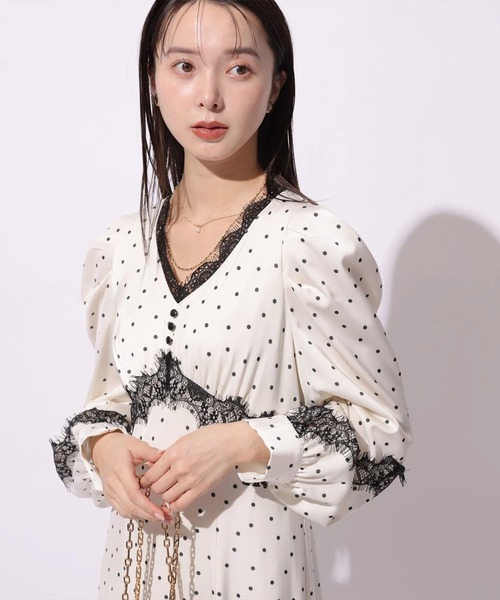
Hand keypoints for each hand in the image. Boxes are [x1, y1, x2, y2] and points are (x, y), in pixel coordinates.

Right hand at [91, 431, 171, 521]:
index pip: (134, 494)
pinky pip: (122, 510)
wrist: (102, 449)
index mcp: (120, 471)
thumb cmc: (120, 446)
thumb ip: (149, 451)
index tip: (161, 512)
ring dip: (144, 516)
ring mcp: (110, 492)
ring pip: (126, 511)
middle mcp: (113, 484)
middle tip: (167, 517)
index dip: (147, 506)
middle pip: (130, 506)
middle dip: (149, 514)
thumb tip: (163, 454)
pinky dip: (136, 514)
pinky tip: (148, 513)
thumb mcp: (136, 444)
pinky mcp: (110, 496)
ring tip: (161, 517)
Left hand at [140, 422, 269, 512]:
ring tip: (171, 490)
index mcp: (173, 454)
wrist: (230, 443)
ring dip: (167, 495)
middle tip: (160, 485)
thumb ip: (169, 453)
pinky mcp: (200, 489)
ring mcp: (189, 480)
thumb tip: (156, 463)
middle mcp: (179, 468)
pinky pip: (181, 504)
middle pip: (156, 487)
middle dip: (156, 487)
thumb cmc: (210, 437)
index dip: (147, 479)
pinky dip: (176, 504)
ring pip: (167, 497)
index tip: (148, 481)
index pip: (150, 474)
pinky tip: (178, 499)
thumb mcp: (184, 440)